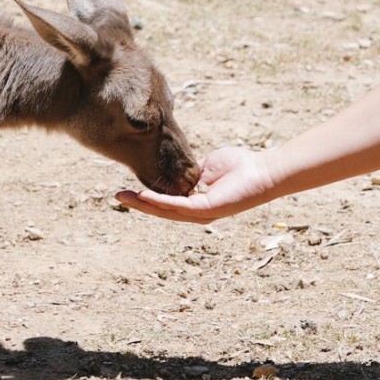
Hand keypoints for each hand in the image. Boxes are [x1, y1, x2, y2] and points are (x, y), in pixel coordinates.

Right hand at [116, 145, 273, 222]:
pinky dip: (159, 201)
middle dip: (137, 204)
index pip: (165, 202)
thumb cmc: (240, 166)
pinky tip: (143, 196)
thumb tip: (176, 167)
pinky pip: (177, 206)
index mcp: (195, 202)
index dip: (146, 198)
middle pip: (160, 210)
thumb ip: (190, 170)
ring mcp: (200, 214)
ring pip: (165, 211)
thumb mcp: (206, 166)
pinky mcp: (206, 210)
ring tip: (123, 197)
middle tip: (116, 197)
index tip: (127, 189)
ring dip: (142, 205)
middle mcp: (195, 213)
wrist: (263, 170)